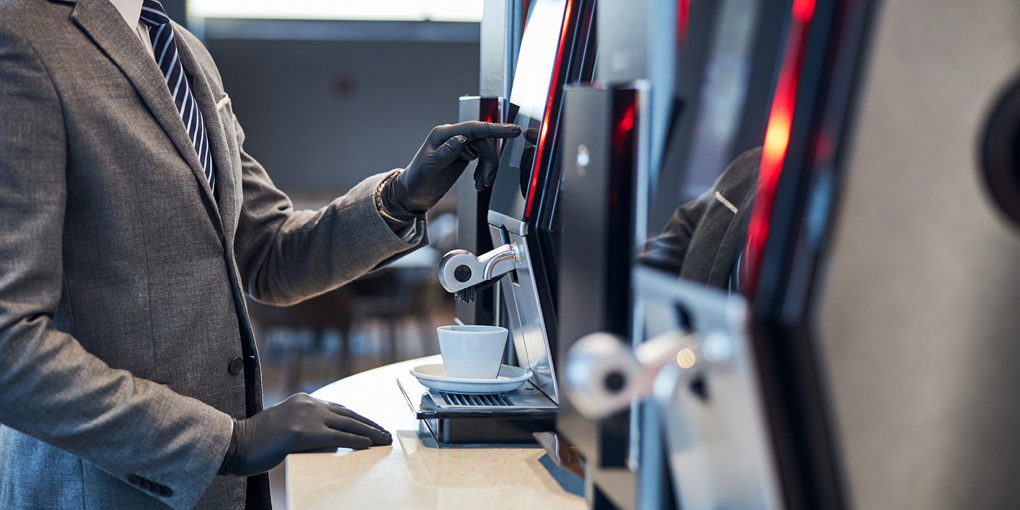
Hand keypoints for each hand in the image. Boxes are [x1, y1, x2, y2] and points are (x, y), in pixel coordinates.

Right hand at [219, 393, 391, 476]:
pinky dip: (355, 440)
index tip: (374, 426)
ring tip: (384, 441)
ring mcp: (304, 417)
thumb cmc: (257, 441)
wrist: (233, 443)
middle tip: (387, 434)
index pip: (340, 408)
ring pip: (347, 424)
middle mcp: (307, 404)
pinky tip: (368, 445)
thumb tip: (330, 437)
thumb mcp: (286, 425)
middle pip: (348, 414)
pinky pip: (336, 437)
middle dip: (370, 425)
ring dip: (370, 433)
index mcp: (303, 400)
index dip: (359, 418)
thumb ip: (306, 425)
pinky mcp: (301, 433)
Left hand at [382, 121, 521, 218]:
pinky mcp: (462, 154)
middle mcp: (452, 136)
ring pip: (484, 150)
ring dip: (488, 168)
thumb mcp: (430, 167)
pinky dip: (484, 170)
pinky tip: (479, 181)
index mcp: (443, 134)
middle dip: (490, 161)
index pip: (474, 128)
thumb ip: (446, 152)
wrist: (413, 194)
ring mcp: (458, 145)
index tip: (513, 130)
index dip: (495, 129)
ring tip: (482, 183)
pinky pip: (481, 158)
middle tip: (488, 179)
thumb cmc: (417, 181)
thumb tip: (461, 138)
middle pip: (483, 141)